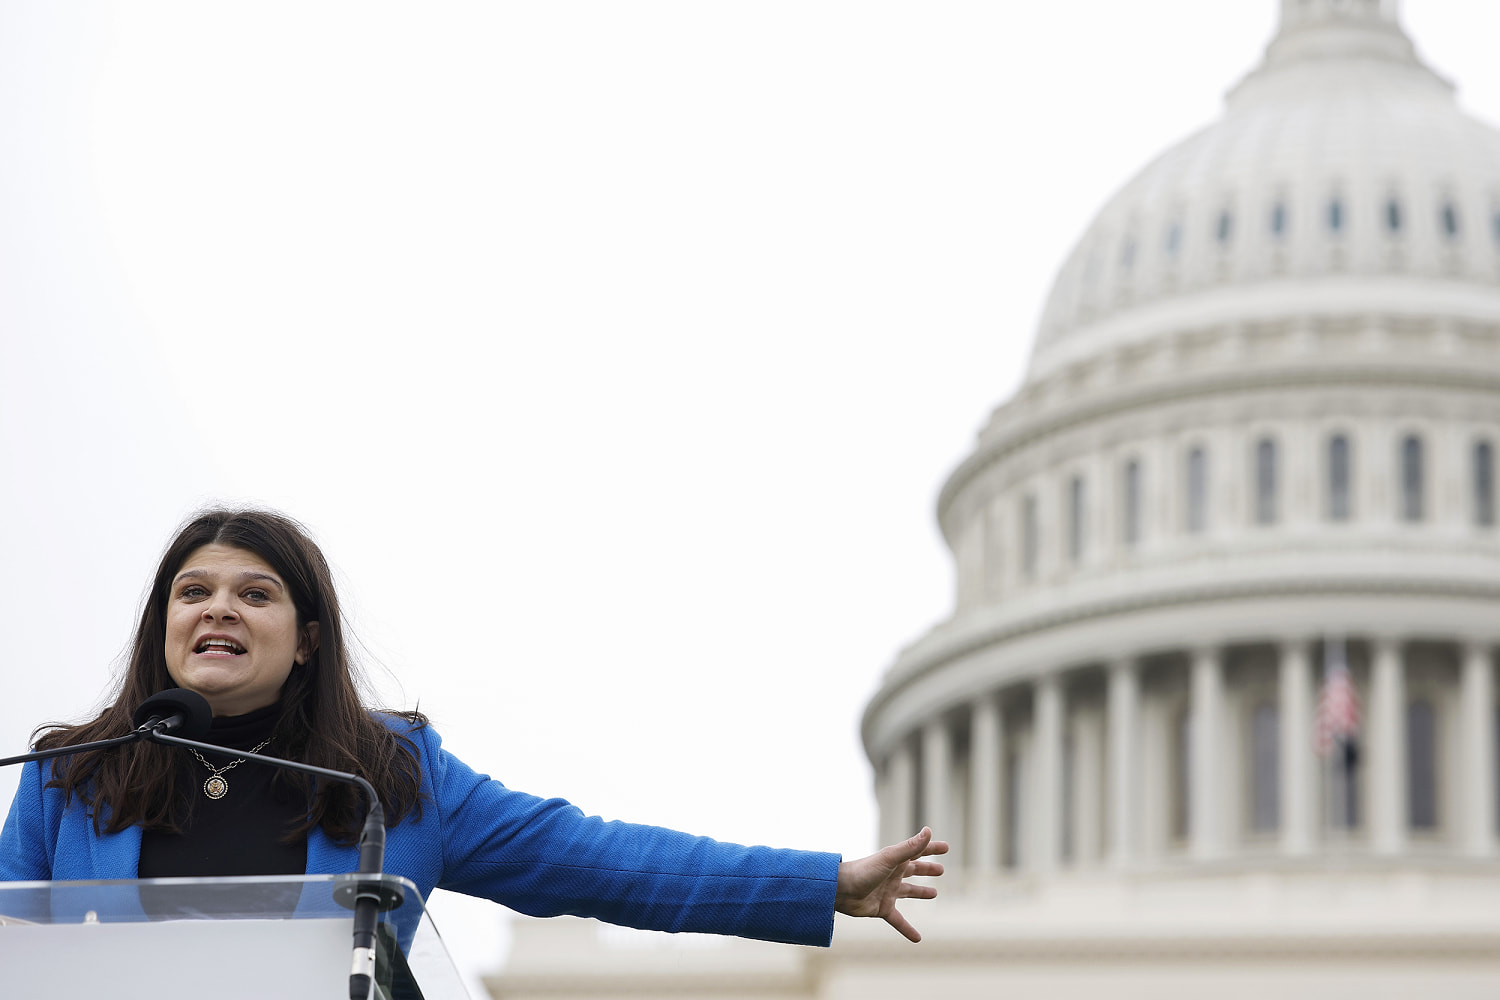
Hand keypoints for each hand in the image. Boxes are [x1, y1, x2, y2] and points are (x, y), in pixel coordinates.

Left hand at [834, 827, 947, 941]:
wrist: (839, 890)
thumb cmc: (863, 871)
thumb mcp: (889, 858)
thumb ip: (910, 847)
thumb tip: (928, 831)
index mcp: (895, 861)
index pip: (917, 852)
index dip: (931, 848)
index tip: (946, 847)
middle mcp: (892, 875)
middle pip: (913, 870)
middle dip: (927, 869)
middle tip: (941, 870)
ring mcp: (888, 892)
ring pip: (908, 892)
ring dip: (920, 892)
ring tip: (934, 894)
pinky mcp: (882, 909)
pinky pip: (898, 920)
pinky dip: (907, 929)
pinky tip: (917, 938)